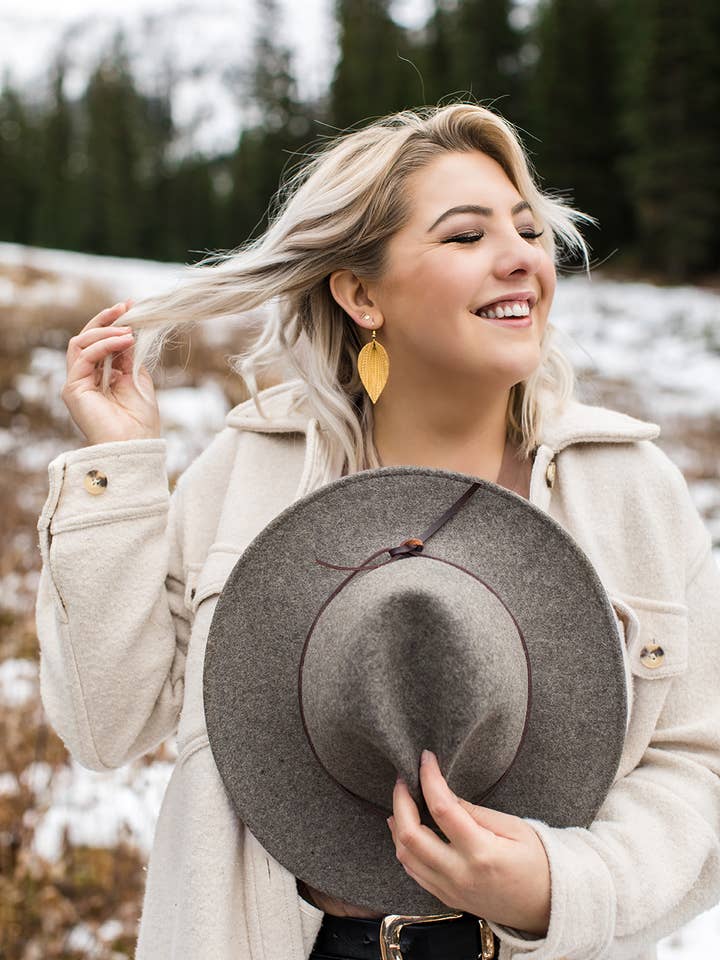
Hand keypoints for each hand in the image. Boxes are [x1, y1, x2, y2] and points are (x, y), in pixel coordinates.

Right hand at [61, 301, 160, 444]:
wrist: (136, 445)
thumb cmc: (140, 421)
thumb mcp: (138, 379)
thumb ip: (129, 357)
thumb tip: (127, 331)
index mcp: (101, 377)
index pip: (100, 343)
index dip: (113, 324)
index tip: (130, 308)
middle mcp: (85, 378)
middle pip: (86, 339)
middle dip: (105, 320)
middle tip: (125, 308)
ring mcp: (77, 383)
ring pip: (80, 343)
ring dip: (105, 331)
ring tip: (129, 331)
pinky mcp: (73, 388)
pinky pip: (83, 356)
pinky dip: (103, 345)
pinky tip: (123, 341)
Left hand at [387, 749, 550, 936]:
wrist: (548, 907)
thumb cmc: (539, 862)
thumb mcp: (514, 827)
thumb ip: (474, 811)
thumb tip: (443, 792)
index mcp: (482, 853)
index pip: (442, 809)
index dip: (429, 779)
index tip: (425, 759)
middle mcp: (460, 874)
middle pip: (411, 836)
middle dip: (400, 801)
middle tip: (403, 779)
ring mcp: (451, 890)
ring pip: (405, 856)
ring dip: (397, 825)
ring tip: (401, 800)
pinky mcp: (447, 898)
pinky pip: (414, 873)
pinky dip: (404, 848)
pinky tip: (405, 830)